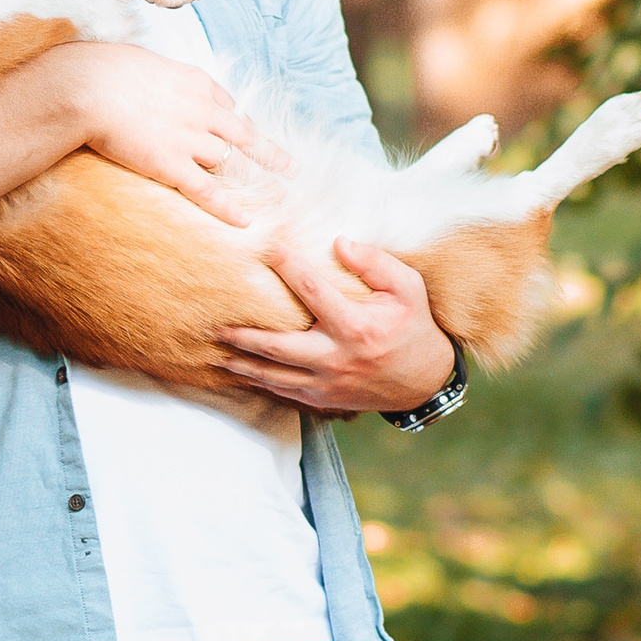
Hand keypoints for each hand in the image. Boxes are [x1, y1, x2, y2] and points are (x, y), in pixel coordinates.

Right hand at [67, 45, 288, 223]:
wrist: (90, 86)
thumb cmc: (104, 70)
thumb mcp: (140, 62)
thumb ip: (153, 77)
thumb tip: (143, 79)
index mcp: (196, 82)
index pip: (226, 104)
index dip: (235, 121)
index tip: (242, 132)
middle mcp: (202, 110)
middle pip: (244, 134)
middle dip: (268, 153)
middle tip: (289, 167)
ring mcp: (190, 139)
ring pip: (229, 162)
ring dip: (247, 181)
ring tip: (269, 199)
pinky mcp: (172, 165)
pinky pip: (207, 191)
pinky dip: (227, 208)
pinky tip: (244, 222)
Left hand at [206, 238, 454, 417]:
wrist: (424, 382)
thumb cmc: (414, 328)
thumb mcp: (409, 289)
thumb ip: (376, 263)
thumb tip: (340, 242)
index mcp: (356, 326)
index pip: (312, 291)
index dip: (288, 266)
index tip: (267, 247)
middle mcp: (336, 357)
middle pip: (277, 345)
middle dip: (244, 333)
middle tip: (216, 321)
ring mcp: (326, 382)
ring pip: (272, 375)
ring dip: (241, 363)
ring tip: (215, 350)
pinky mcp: (322, 398)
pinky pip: (282, 392)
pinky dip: (258, 382)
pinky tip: (239, 371)